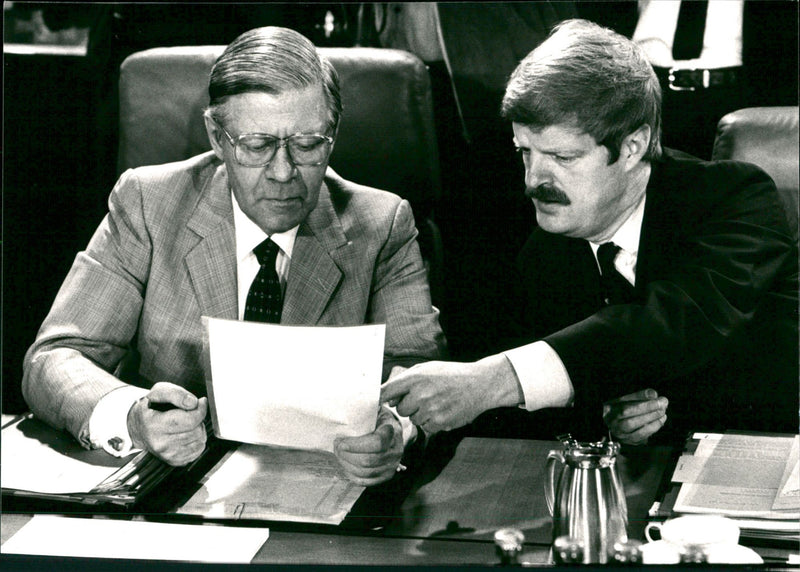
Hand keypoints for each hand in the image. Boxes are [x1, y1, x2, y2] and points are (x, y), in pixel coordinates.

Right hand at [127, 382, 207, 465]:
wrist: (139, 427)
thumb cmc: (151, 407)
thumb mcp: (159, 391)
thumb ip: (176, 394)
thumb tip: (193, 403)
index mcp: (154, 425)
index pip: (189, 420)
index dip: (200, 409)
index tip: (200, 401)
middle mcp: (159, 444)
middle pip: (196, 431)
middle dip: (199, 419)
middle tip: (190, 412)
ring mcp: (167, 455)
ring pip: (199, 441)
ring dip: (199, 429)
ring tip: (187, 423)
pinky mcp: (174, 461)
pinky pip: (198, 450)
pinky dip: (197, 440)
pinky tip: (187, 433)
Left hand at [333, 406, 403, 485]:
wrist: (392, 432)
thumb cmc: (377, 419)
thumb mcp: (374, 409)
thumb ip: (363, 407)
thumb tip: (345, 403)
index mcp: (392, 431)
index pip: (377, 443)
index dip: (356, 445)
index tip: (340, 442)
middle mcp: (395, 450)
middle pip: (368, 460)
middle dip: (346, 455)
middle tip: (336, 446)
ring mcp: (392, 465)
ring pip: (365, 472)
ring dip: (346, 464)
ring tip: (339, 454)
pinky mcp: (386, 476)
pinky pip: (366, 481)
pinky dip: (352, 475)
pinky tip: (345, 464)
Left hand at [380, 355, 521, 434]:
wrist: (480, 384)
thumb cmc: (451, 374)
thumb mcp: (428, 368)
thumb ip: (406, 380)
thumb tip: (386, 396)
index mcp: (416, 377)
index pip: (387, 391)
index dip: (378, 399)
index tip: (372, 404)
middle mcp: (421, 393)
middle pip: (399, 409)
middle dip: (408, 405)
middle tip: (423, 397)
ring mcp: (431, 409)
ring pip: (413, 419)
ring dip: (421, 413)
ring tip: (437, 402)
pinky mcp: (440, 422)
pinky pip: (426, 427)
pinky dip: (433, 421)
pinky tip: (444, 410)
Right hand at [603, 389, 667, 445]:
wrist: (611, 423)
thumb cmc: (618, 409)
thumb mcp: (624, 399)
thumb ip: (638, 396)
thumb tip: (653, 394)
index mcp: (610, 413)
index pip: (627, 410)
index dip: (645, 406)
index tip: (659, 400)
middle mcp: (614, 426)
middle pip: (631, 423)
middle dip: (650, 414)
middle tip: (663, 407)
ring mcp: (622, 436)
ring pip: (638, 433)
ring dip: (654, 423)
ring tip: (663, 414)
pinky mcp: (631, 442)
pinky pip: (643, 438)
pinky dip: (653, 429)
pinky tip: (660, 420)